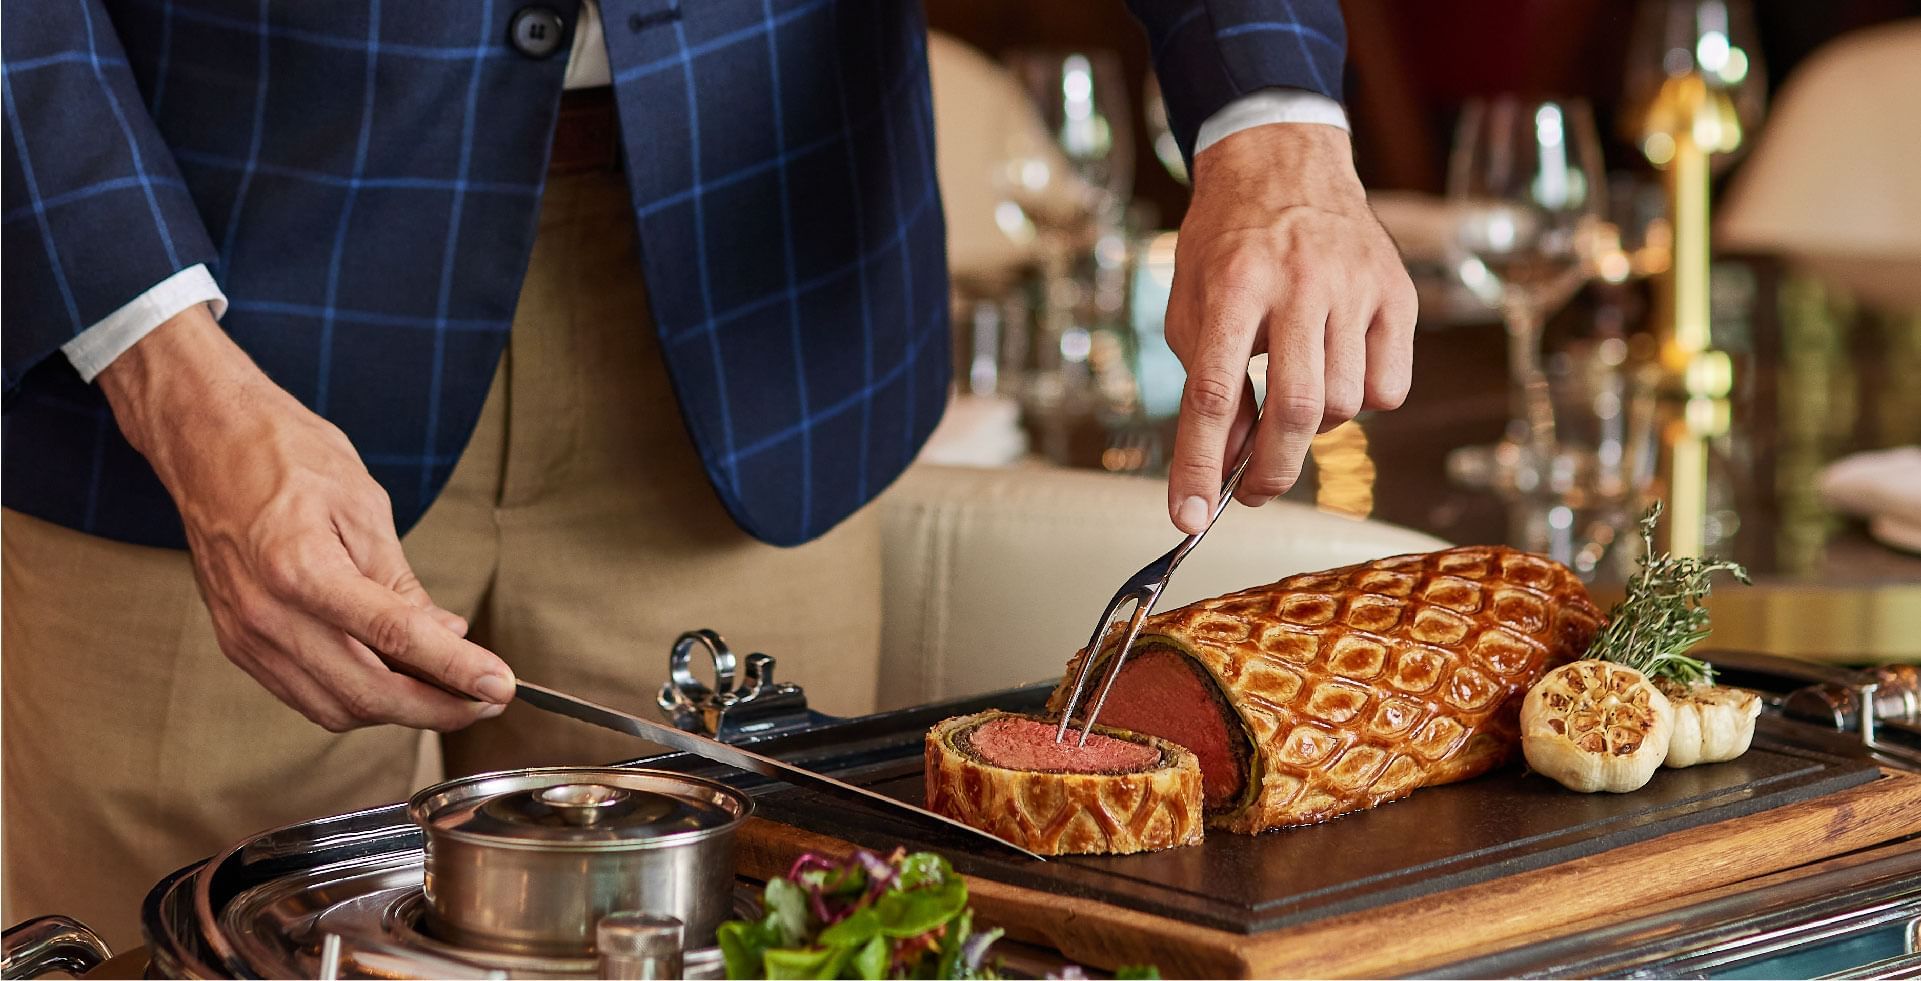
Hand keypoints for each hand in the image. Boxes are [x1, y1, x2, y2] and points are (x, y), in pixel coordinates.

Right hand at [98, 306, 514, 730]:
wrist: (207, 442)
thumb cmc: (286, 456)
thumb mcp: (363, 505)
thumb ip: (402, 582)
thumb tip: (446, 635)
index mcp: (301, 568)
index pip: (396, 637)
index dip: (456, 670)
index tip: (499, 687)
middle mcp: (267, 614)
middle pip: (367, 693)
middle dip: (436, 708)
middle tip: (486, 700)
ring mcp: (246, 636)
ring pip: (337, 709)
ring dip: (398, 711)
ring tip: (448, 692)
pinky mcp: (238, 646)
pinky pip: (306, 697)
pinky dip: (356, 701)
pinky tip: (393, 681)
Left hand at [1163, 124, 1416, 531]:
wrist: (1284, 163)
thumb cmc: (1228, 245)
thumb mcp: (1193, 308)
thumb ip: (1207, 385)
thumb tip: (1227, 466)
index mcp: (1234, 284)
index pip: (1213, 394)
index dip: (1199, 465)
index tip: (1188, 517)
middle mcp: (1300, 282)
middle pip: (1295, 409)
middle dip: (1270, 471)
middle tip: (1251, 492)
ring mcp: (1356, 286)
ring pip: (1345, 405)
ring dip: (1313, 427)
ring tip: (1292, 396)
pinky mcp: (1397, 294)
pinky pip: (1389, 388)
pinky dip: (1363, 402)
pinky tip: (1336, 372)